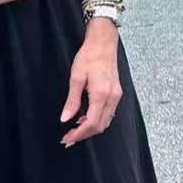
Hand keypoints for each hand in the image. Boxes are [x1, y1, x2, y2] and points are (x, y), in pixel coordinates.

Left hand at [60, 18, 122, 146]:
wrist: (103, 44)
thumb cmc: (89, 57)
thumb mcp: (76, 78)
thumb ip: (72, 101)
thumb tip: (65, 118)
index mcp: (101, 94)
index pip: (92, 123)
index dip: (79, 134)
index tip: (68, 138)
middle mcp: (112, 97)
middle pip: (100, 125)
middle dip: (84, 134)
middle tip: (68, 138)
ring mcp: (116, 96)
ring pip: (106, 121)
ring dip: (90, 129)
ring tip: (74, 130)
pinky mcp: (116, 93)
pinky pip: (108, 113)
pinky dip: (97, 120)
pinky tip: (84, 118)